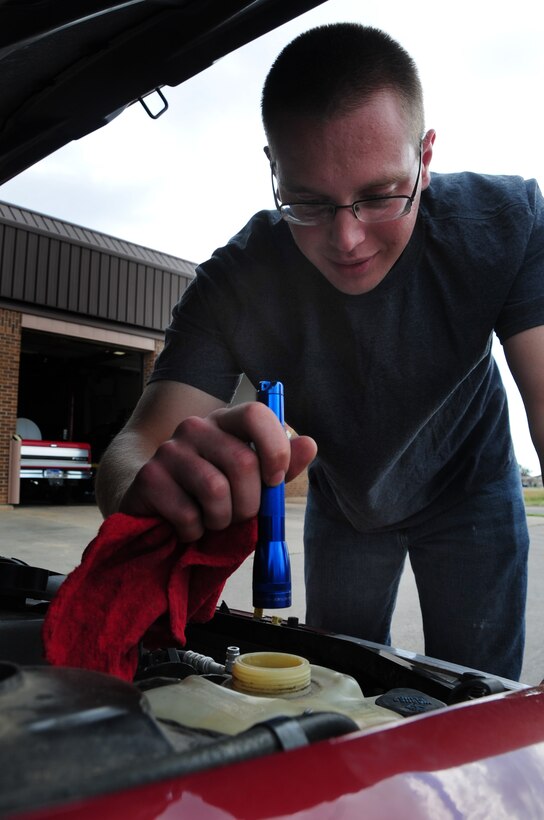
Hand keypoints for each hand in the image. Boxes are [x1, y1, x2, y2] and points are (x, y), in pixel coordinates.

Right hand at [119, 402, 316, 541]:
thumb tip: (309, 444)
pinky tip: (188, 526)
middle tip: (238, 514)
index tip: (275, 480)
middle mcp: (195, 427)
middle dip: (249, 503)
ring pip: (216, 490)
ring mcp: (169, 450)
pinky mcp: (149, 478)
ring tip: (212, 519)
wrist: (154, 507)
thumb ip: (281, 464)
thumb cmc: (211, 492)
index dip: (274, 448)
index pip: (256, 414)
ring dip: (221, 520)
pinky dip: (195, 532)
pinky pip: (188, 514)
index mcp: (225, 421)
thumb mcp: (251, 480)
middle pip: (242, 462)